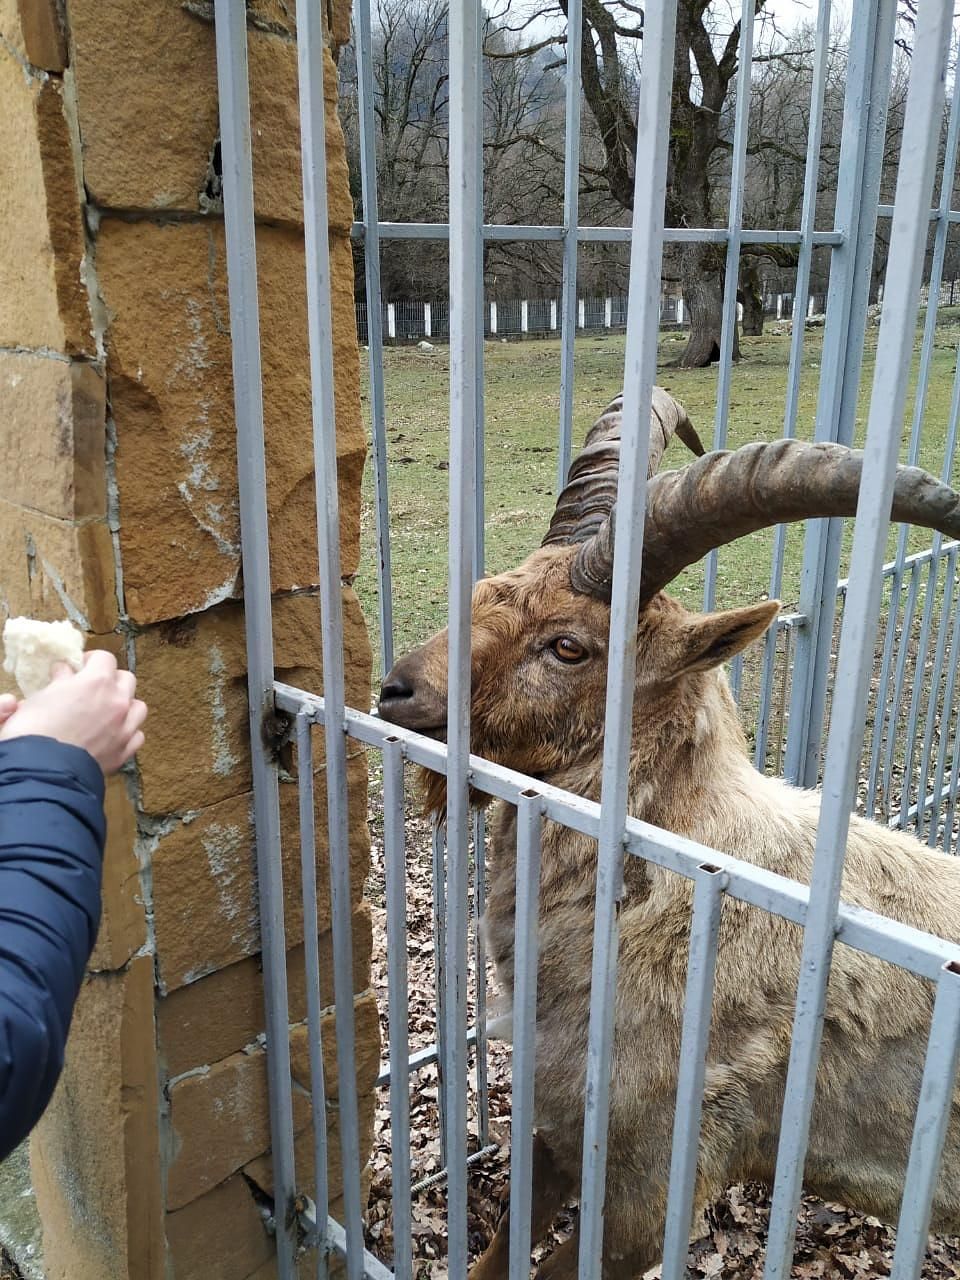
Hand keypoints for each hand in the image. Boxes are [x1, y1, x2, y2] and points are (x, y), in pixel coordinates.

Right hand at [0, 650, 147, 774]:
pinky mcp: (125, 751)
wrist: (43, 771)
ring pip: (138, 707)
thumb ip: (60, 681)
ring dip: (125, 706)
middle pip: (127, 679)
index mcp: (97, 681)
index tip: (79, 668)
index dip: (91, 661)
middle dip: (111, 681)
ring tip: (106, 712)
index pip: (105, 658)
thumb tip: (65, 672)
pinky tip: (112, 735)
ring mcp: (125, 727)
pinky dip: (127, 732)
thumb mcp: (41, 697)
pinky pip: (137, 735)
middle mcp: (117, 701)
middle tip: (92, 689)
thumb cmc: (35, 730)